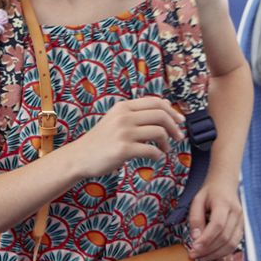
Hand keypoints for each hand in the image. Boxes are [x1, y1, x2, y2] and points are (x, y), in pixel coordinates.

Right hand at [67, 97, 185, 177]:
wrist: (79, 157)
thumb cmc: (100, 141)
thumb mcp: (115, 119)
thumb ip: (136, 114)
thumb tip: (165, 110)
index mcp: (123, 107)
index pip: (155, 102)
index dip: (172, 111)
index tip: (180, 121)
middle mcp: (124, 116)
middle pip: (160, 115)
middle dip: (174, 126)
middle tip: (178, 137)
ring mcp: (124, 132)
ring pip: (159, 132)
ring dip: (167, 143)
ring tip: (164, 150)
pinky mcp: (124, 149)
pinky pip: (151, 150)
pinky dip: (158, 155)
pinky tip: (156, 158)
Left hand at [186, 179, 243, 260]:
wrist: (225, 184)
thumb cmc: (209, 192)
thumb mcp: (197, 200)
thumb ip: (196, 218)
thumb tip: (196, 238)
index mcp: (224, 203)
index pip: (217, 225)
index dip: (206, 239)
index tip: (193, 248)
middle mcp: (237, 212)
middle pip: (225, 237)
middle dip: (208, 250)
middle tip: (194, 256)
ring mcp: (242, 221)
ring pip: (231, 244)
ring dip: (215, 254)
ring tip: (201, 258)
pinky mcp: (242, 228)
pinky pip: (234, 244)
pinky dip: (223, 252)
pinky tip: (211, 254)